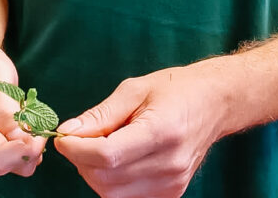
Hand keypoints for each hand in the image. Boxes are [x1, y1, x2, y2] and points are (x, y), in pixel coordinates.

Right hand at [0, 38, 46, 175]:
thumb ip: (6, 110)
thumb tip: (21, 140)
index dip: (25, 151)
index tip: (40, 133)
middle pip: (4, 164)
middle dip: (28, 150)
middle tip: (38, 123)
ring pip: (9, 164)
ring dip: (27, 147)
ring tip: (28, 119)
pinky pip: (9, 155)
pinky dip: (22, 144)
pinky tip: (22, 124)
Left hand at [54, 67, 221, 197]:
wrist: (215, 104)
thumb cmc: (174, 89)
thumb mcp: (134, 90)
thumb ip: (99, 115)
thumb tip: (66, 132)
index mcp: (161, 132)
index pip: (106, 155)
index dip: (75, 148)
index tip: (62, 137)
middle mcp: (169, 165)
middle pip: (106, 179)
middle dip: (81, 160)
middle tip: (79, 138)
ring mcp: (172, 184)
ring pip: (112, 194)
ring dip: (94, 173)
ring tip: (101, 146)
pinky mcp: (171, 194)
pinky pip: (126, 197)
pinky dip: (111, 181)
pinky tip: (117, 159)